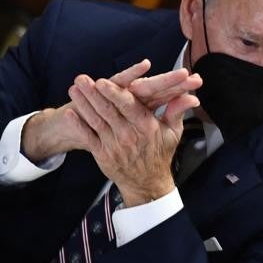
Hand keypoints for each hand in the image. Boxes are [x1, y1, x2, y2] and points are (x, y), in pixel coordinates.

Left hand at [21, 60, 200, 161]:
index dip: (114, 94)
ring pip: (96, 121)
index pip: (129, 107)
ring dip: (83, 105)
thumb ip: (177, 111)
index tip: (103, 82)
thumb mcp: (173, 132)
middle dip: (93, 94)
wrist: (147, 183)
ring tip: (73, 90)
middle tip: (81, 79)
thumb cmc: (160, 154)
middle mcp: (128, 135)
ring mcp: (114, 145)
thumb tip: (191, 96)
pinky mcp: (102, 154)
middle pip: (108, 111)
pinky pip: (88, 138)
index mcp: (146, 127)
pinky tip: (70, 115)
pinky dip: (79, 126)